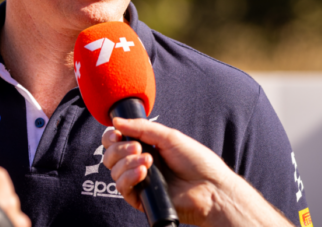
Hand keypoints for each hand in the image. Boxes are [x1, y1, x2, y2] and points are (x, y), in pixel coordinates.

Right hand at [102, 118, 291, 226]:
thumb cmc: (196, 161)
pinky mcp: (141, 199)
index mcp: (146, 148)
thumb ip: (141, 128)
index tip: (116, 133)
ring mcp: (140, 183)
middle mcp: (140, 165)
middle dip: (119, 149)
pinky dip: (128, 177)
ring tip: (148, 161)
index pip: (117, 143)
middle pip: (111, 157)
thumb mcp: (168, 137)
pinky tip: (143, 172)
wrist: (211, 187)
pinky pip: (122, 188)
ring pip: (114, 172)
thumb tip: (116, 121)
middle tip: (137, 147)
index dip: (111, 137)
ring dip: (127, 162)